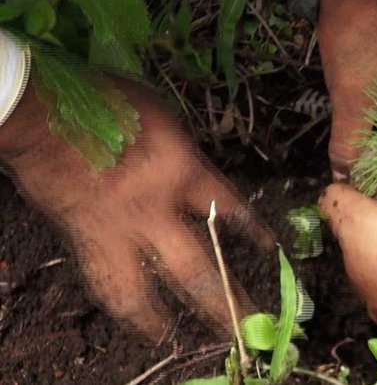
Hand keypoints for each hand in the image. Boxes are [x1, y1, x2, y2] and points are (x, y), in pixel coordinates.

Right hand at [0, 77, 273, 341]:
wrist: (44, 113)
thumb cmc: (109, 101)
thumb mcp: (164, 116)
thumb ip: (185, 152)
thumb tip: (196, 173)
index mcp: (183, 171)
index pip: (230, 207)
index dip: (252, 231)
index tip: (271, 249)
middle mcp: (157, 211)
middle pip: (197, 269)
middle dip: (224, 300)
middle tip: (245, 325)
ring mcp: (118, 231)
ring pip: (144, 290)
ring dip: (160, 318)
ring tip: (175, 336)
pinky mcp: (85, 238)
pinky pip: (105, 280)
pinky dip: (119, 302)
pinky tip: (130, 315)